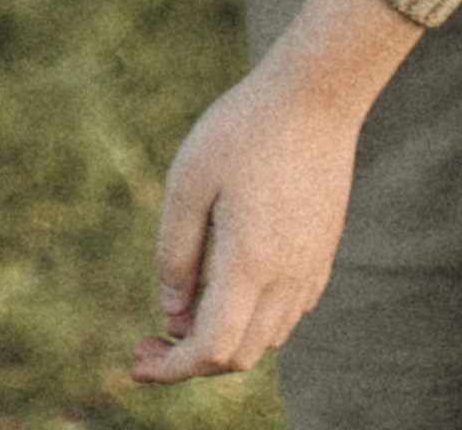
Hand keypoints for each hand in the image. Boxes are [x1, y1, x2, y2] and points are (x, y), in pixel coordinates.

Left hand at [131, 0, 420, 383]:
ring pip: (266, 338)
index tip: (137, 359)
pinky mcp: (324, 250)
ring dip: (225, 341)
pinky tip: (231, 286)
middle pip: (238, 355)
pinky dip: (255, 320)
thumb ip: (175, 252)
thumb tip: (171, 311)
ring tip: (188, 309)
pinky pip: (289, 311)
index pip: (209, 349)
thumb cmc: (246, 127)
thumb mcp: (189, 181)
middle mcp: (287, 276)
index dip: (170, 368)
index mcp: (250, 263)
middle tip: (153, 337)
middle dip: (191, 360)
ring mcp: (311, 265)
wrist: (318, 93)